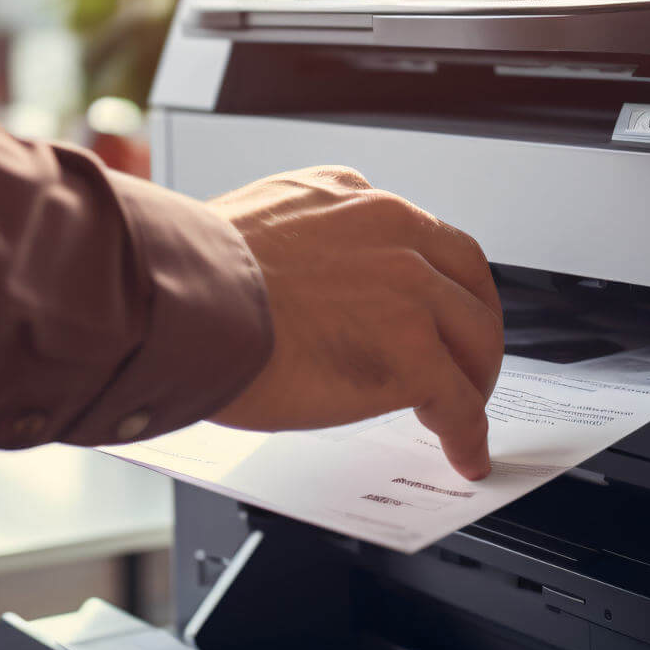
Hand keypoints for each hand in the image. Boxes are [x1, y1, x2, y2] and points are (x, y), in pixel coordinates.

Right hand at [208, 166, 502, 478]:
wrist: (174, 303)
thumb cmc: (185, 277)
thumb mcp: (252, 226)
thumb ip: (296, 246)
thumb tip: (296, 290)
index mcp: (349, 195)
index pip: (418, 235)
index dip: (433, 280)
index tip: (430, 307)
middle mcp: (391, 230)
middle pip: (467, 280)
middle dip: (472, 325)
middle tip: (463, 361)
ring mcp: (409, 291)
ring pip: (475, 337)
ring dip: (474, 378)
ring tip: (464, 411)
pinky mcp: (411, 353)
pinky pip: (458, 401)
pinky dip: (467, 432)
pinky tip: (464, 454)